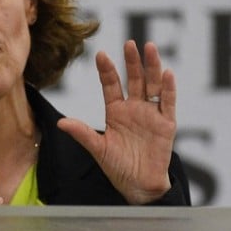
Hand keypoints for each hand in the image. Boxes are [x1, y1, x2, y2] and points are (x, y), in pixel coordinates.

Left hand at [57, 40, 176, 203]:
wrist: (139, 186)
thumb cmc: (118, 168)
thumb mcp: (98, 149)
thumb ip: (83, 134)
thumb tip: (61, 122)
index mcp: (116, 111)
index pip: (111, 85)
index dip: (107, 70)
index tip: (100, 54)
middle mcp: (134, 108)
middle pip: (135, 79)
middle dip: (132, 61)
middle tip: (130, 43)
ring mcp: (151, 114)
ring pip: (152, 85)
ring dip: (152, 67)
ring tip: (149, 48)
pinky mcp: (166, 123)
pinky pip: (168, 102)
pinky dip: (168, 88)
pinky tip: (167, 74)